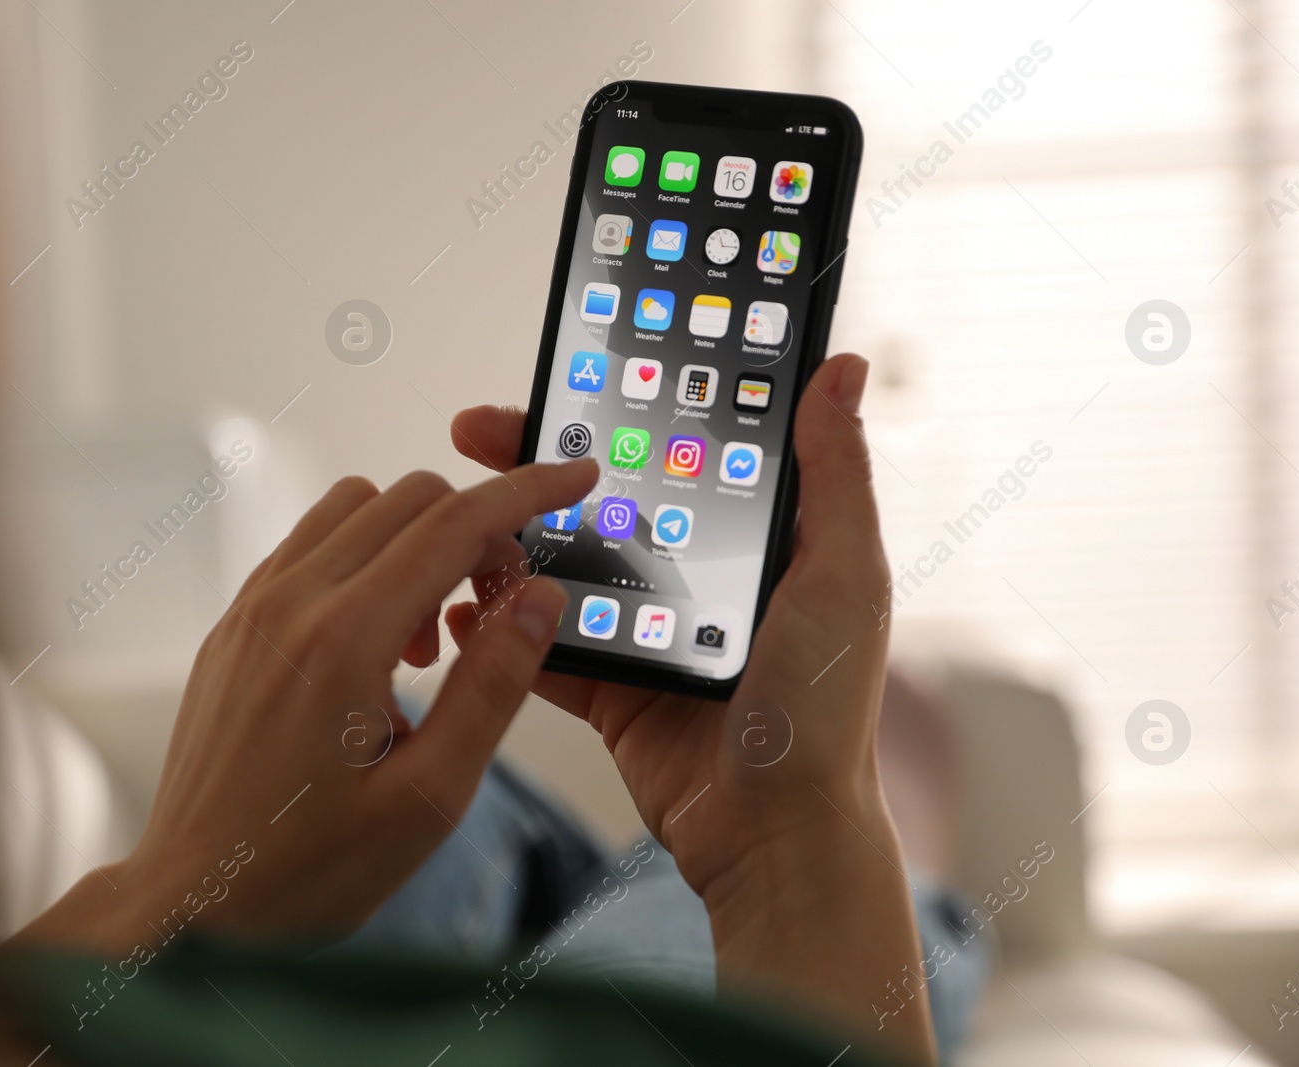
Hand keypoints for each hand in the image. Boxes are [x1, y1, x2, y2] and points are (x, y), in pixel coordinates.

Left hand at [15, 458, 598, 950]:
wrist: (196, 904)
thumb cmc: (307, 868)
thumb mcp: (429, 796)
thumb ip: (493, 686)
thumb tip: (538, 599)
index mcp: (343, 638)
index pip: (455, 524)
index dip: (527, 492)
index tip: (572, 477)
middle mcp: (290, 603)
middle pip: (408, 498)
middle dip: (477, 527)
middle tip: (502, 606)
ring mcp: (253, 608)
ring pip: (355, 508)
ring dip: (416, 541)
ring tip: (430, 639)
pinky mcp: (235, 625)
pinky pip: (311, 546)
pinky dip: (365, 561)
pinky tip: (379, 646)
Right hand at [448, 355, 934, 1062]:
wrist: (774, 836)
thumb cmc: (824, 710)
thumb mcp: (840, 576)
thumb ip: (832, 474)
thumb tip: (842, 369)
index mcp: (747, 539)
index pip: (666, 452)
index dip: (611, 411)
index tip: (558, 379)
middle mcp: (692, 574)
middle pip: (596, 500)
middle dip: (530, 466)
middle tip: (472, 436)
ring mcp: (644, 630)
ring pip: (557, 567)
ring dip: (503, 539)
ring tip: (455, 518)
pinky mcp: (608, 687)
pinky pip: (541, 645)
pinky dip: (499, 626)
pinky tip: (463, 603)